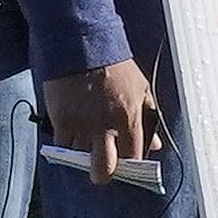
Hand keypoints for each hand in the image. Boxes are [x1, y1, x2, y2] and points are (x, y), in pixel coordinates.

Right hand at [44, 58, 163, 176]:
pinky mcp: (61, 121)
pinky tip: (71, 135)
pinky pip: (63, 148)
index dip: (130, 164)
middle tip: (102, 167)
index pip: (133, 158)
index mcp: (130, 117)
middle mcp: (105, 126)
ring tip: (86, 142)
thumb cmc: (114, 65)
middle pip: (104, 171)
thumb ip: (149, 118)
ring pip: (81, 160)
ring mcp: (81, 126)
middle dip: (103, 174)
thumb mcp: (140, 88)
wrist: (81, 43)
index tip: (125, 161)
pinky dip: (67, 145)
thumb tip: (156, 145)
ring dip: (83, 155)